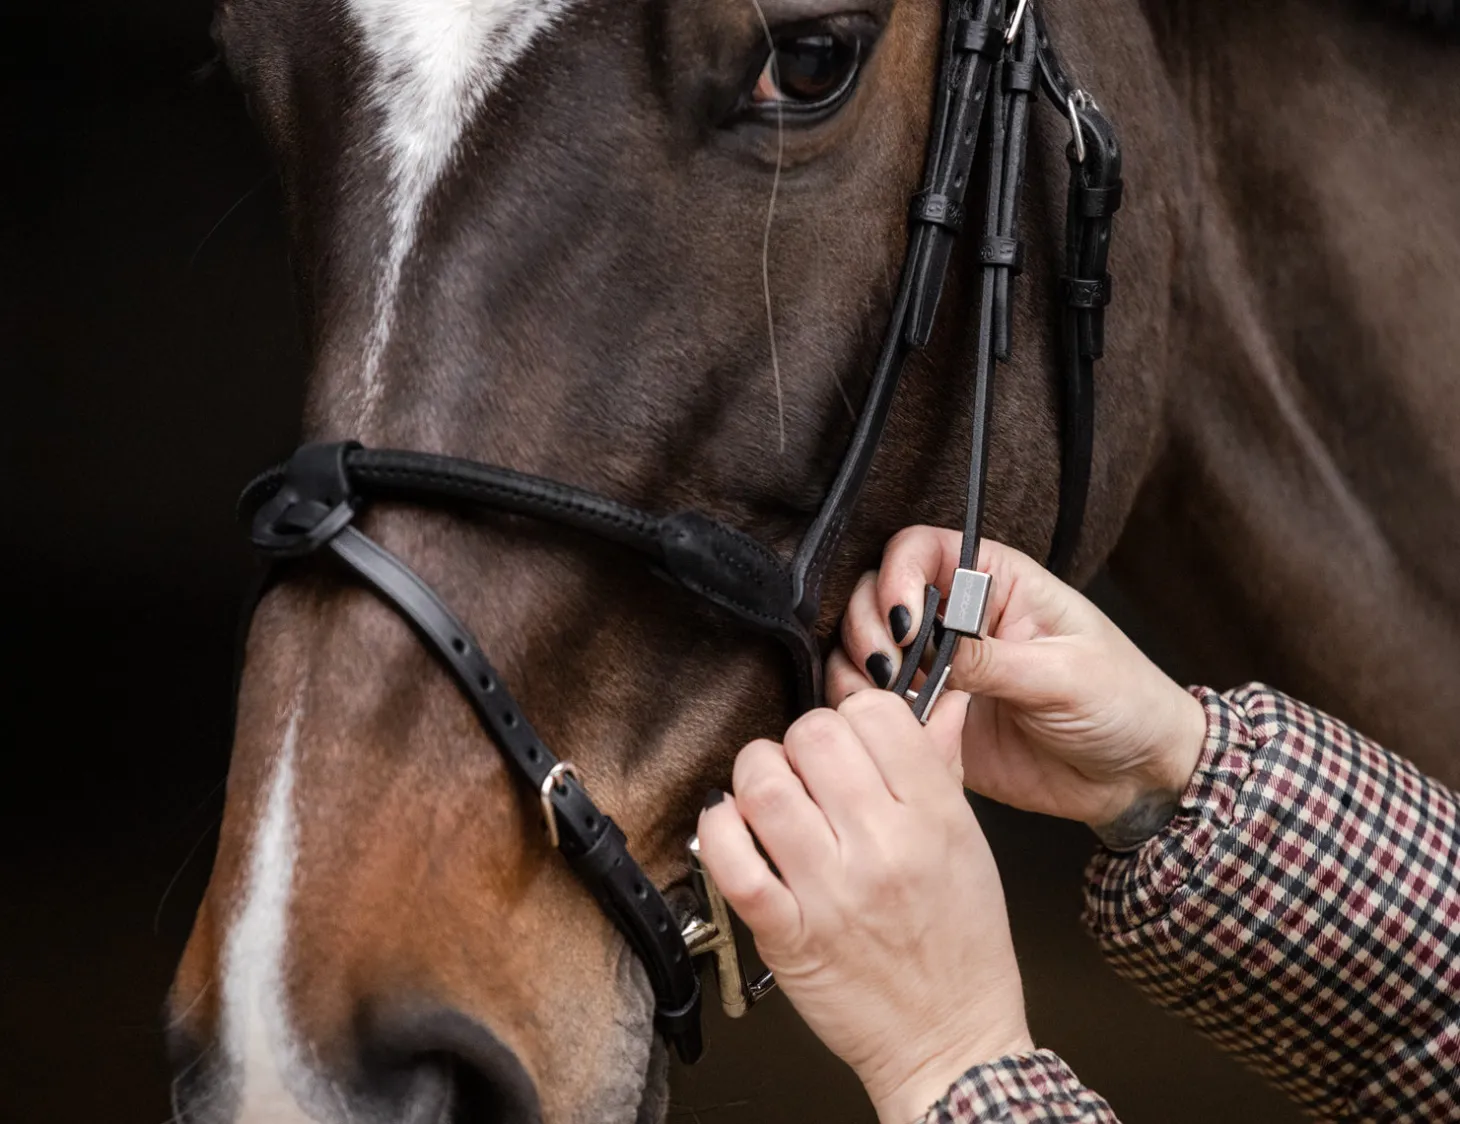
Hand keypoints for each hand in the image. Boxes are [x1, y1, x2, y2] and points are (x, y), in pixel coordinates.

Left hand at [697, 690, 1032, 1123]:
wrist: (949, 1041)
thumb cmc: (961, 949)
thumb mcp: (970, 845)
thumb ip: (941, 768)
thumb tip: (935, 705)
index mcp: (935, 818)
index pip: (876, 714)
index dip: (852, 713)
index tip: (847, 736)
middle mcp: (883, 848)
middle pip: (814, 737)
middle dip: (799, 740)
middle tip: (804, 767)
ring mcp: (831, 891)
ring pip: (764, 788)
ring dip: (754, 776)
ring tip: (767, 795)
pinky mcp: (786, 934)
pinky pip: (732, 863)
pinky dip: (718, 831)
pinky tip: (732, 828)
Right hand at [830, 527, 1206, 846]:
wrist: (1137, 776)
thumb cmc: (1122, 702)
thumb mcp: (1062, 673)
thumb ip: (988, 660)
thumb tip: (923, 649)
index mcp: (996, 583)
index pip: (920, 550)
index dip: (899, 575)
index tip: (905, 621)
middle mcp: (957, 619)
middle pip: (877, 594)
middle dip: (870, 625)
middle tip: (892, 667)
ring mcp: (939, 670)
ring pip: (865, 648)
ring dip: (860, 668)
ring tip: (891, 697)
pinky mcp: (931, 718)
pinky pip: (877, 706)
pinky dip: (867, 712)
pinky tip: (896, 725)